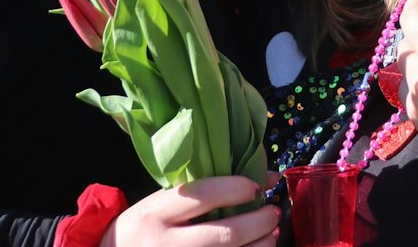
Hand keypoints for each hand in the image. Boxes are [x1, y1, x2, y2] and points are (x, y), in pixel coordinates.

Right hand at [100, 176, 277, 245]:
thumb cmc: (144, 229)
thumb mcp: (159, 205)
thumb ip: (202, 192)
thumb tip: (265, 177)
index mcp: (155, 214)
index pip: (205, 195)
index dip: (238, 188)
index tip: (257, 187)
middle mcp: (165, 245)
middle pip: (227, 234)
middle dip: (260, 221)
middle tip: (273, 212)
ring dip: (262, 244)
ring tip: (270, 233)